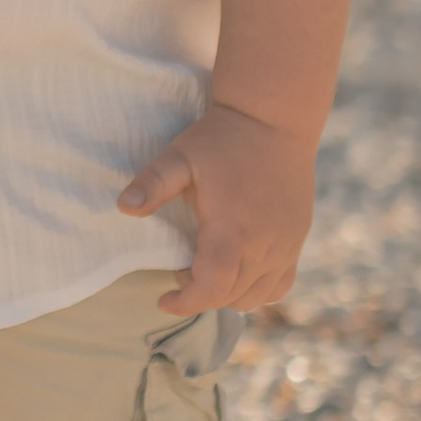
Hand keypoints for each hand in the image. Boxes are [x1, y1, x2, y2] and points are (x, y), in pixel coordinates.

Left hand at [118, 101, 319, 315]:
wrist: (274, 118)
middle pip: (230, 297)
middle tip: (180, 268)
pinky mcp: (297, 239)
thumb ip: (152, 184)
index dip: (186, 302)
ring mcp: (286, 245)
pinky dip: (257, 289)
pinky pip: (280, 285)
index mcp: (232, 230)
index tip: (163, 298)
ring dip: (227, 294)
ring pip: (256, 297)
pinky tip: (238, 270)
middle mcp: (264, 245)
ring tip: (206, 266)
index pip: (212, 289)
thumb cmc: (222, 138)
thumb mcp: (180, 156)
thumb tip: (123, 207)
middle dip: (200, 293)